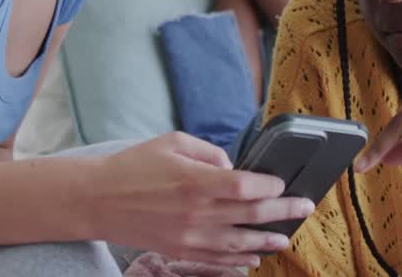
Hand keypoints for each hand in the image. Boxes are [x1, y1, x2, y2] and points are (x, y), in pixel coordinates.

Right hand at [87, 132, 314, 267]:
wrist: (96, 200)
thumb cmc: (133, 166)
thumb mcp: (172, 142)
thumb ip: (208, 152)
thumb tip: (233, 166)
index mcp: (195, 180)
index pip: (245, 186)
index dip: (270, 186)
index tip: (282, 183)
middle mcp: (196, 212)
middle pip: (250, 215)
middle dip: (283, 211)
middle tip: (305, 207)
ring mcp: (189, 236)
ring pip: (239, 242)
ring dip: (266, 240)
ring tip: (286, 237)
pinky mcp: (178, 251)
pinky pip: (217, 260)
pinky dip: (238, 260)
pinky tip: (253, 257)